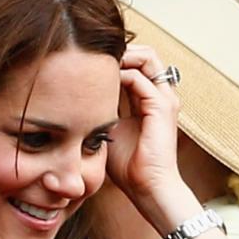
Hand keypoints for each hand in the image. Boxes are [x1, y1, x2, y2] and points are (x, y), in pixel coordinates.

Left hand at [105, 44, 185, 214]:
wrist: (148, 188)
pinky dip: (120, 74)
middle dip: (119, 50)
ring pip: (147, 56)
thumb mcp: (108, 131)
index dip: (114, 59)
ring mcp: (164, 98)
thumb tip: (73, 102)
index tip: (88, 62)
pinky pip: (140, 77)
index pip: (136, 64)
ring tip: (97, 63)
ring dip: (122, 55)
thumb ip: (100, 112)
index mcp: (150, 99)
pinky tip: (99, 84)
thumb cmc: (128, 167)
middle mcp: (160, 94)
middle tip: (92, 56)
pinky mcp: (162, 106)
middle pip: (144, 54)